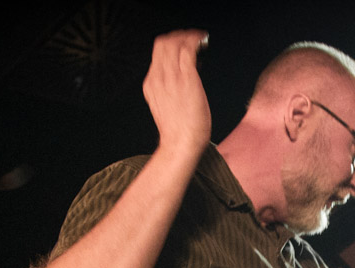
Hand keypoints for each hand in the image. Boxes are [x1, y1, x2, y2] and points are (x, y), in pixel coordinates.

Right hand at [143, 30, 211, 159]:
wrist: (180, 144)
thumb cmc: (179, 131)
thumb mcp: (166, 107)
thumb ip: (169, 92)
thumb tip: (183, 82)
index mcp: (151, 84)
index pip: (157, 53)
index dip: (171, 45)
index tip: (183, 45)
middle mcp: (158, 77)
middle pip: (162, 43)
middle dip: (178, 36)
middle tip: (193, 38)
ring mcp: (171, 76)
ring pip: (173, 42)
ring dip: (188, 36)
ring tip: (200, 38)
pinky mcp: (186, 78)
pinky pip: (187, 49)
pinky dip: (195, 40)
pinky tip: (203, 41)